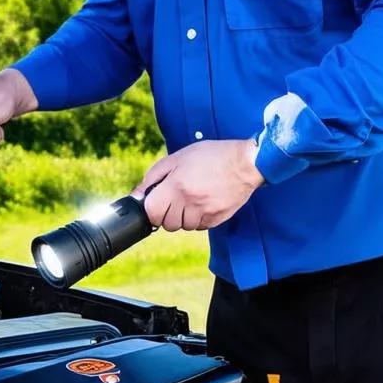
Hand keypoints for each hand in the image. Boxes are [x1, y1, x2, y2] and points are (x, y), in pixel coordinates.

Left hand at [131, 139, 264, 231]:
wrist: (245, 163)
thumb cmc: (211, 156)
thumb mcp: (178, 157)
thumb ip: (154, 176)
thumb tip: (138, 194)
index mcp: (177, 184)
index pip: (152, 212)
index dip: (151, 208)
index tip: (156, 202)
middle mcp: (189, 201)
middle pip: (167, 224)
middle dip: (167, 213)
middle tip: (175, 198)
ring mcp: (204, 212)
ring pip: (183, 227)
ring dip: (183, 216)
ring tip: (192, 198)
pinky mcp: (217, 219)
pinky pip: (199, 227)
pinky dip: (197, 219)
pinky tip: (203, 202)